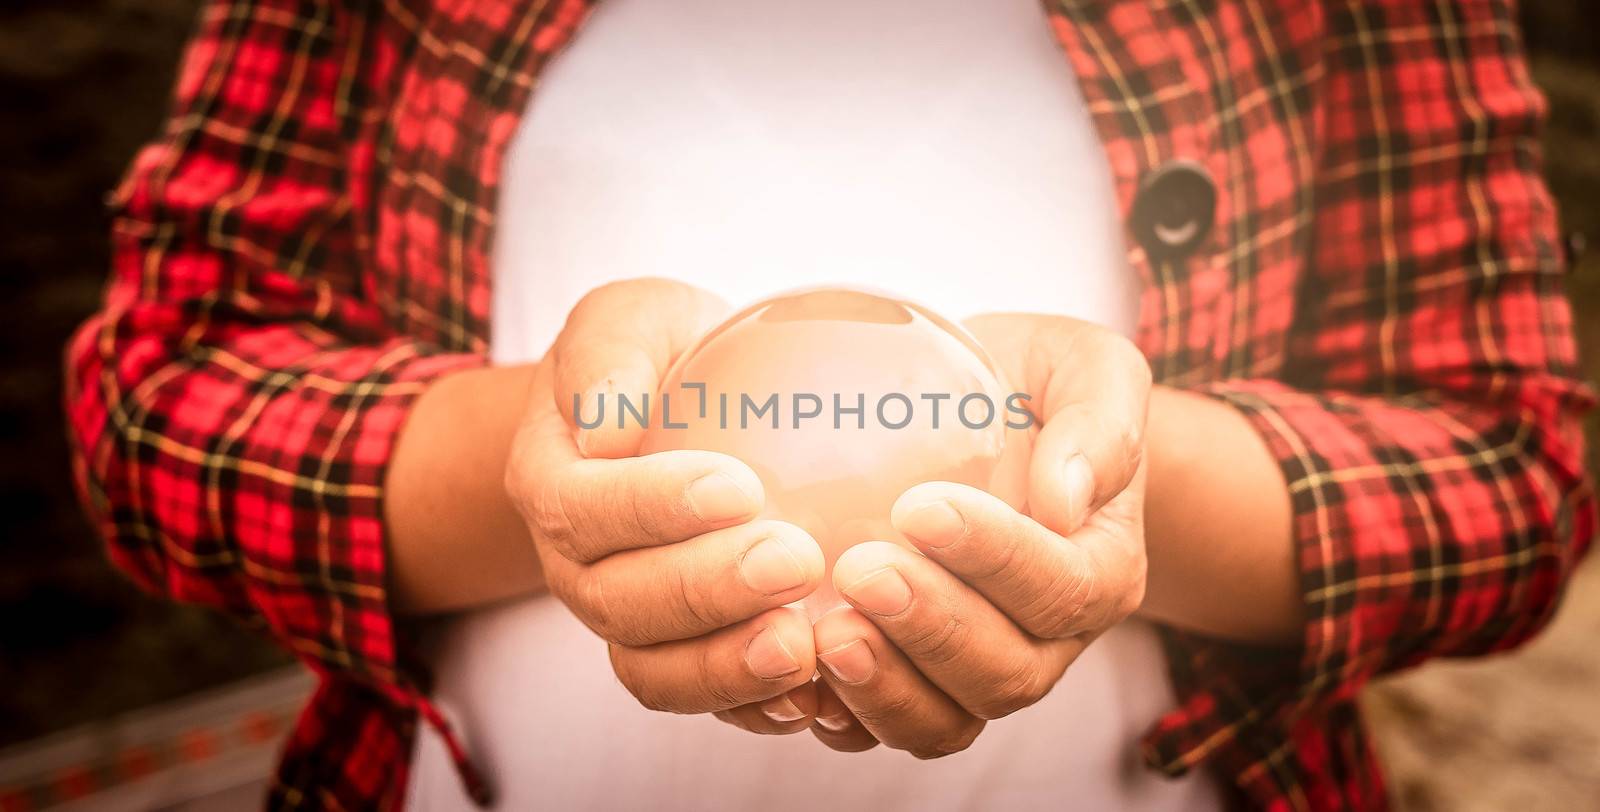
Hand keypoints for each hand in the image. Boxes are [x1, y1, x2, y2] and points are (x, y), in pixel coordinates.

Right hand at [504, 279, 827, 731]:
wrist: (670, 411)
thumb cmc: (657, 354)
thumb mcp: (630, 318)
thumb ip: (611, 354)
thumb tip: (606, 421)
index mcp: (551, 481)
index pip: (583, 510)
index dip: (652, 509)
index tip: (739, 487)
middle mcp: (578, 567)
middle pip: (620, 604)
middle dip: (705, 593)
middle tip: (796, 561)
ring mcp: (629, 622)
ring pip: (654, 672)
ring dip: (727, 668)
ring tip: (805, 648)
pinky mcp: (683, 655)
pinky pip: (707, 701)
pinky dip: (755, 707)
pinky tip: (821, 690)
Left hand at [807, 313, 1150, 756]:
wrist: (989, 419)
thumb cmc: (1036, 386)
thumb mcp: (1084, 368)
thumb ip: (1099, 421)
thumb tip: (1066, 497)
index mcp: (1099, 568)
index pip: (1062, 588)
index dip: (995, 559)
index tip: (920, 507)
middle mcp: (1047, 641)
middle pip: (1006, 672)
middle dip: (933, 630)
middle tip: (860, 571)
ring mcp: (976, 674)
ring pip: (946, 721)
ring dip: (886, 688)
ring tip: (827, 635)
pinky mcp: (910, 686)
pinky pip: (879, 729)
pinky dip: (838, 715)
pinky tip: (790, 669)